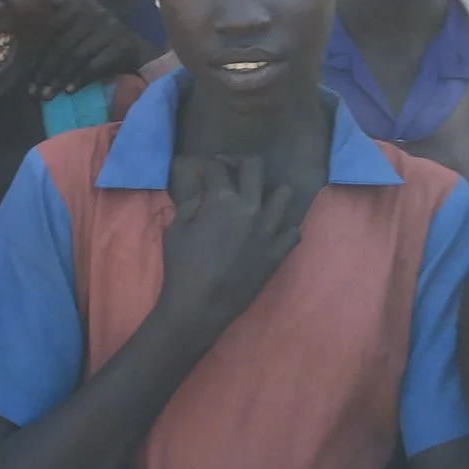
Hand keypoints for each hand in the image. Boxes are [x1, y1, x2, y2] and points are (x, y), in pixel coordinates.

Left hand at [28, 0, 154, 97]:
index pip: (50, 29)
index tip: (24, 72)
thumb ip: (51, 26)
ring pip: (77, 57)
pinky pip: (95, 65)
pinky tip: (69, 91)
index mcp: (77, 3)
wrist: (135, 48)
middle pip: (62, 45)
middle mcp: (93, 12)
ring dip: (59, 79)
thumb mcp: (74, 25)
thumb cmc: (94, 38)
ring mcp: (109, 28)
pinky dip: (80, 79)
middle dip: (45, 70)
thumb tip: (19, 44)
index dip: (36, 52)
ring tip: (47, 95)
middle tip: (33, 91)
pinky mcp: (122, 45)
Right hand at [156, 155, 315, 342]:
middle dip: (241, 162)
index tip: (205, 169)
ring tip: (257, 200)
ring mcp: (268, 231)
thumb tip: (203, 194)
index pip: (218, 168)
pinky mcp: (277, 253)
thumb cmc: (181, 267)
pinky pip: (292, 232)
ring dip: (268, 193)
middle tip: (231, 170)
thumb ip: (190, 205)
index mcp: (222, 200)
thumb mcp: (175, 229)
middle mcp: (250, 208)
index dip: (209, 164)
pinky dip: (283, 228)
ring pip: (282, 195)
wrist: (200, 306)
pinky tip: (271, 231)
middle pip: (254, 167)